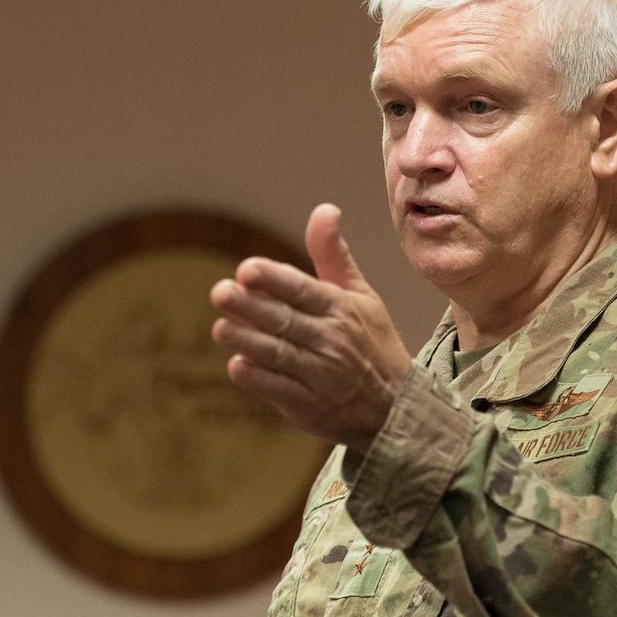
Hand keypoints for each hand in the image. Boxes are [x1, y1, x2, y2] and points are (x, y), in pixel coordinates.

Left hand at [210, 203, 412, 452]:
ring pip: (277, 354)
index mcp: (342, 310)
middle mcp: (332, 341)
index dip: (274, 280)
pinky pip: (278, 390)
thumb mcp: (362, 296)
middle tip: (220, 292)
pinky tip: (237, 364)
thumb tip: (324, 209)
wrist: (396, 407)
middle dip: (251, 307)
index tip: (246, 269)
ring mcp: (320, 376)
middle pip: (285, 321)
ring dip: (246, 341)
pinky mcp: (309, 406)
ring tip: (220, 328)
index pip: (303, 290)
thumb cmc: (372, 342)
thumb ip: (333, 255)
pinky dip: (257, 377)